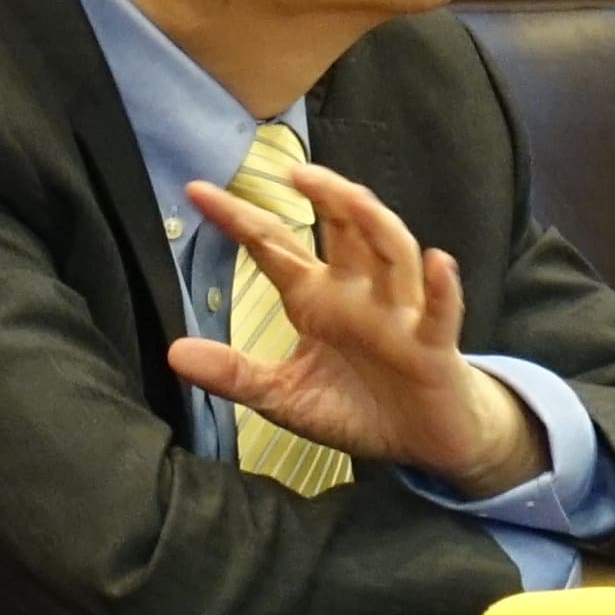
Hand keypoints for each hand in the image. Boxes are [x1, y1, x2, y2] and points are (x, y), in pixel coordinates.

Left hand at [171, 159, 543, 492]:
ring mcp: (398, 314)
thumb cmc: (358, 407)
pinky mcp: (433, 346)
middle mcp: (358, 293)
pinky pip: (439, 313)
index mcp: (316, 299)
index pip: (274, 246)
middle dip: (325, 196)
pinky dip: (441, 289)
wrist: (420, 441)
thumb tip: (173, 353)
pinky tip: (438, 263)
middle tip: (296, 174)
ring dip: (375, 225)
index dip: (239, 218)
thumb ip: (234, 374)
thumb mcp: (283, 396)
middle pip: (344, 228)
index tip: (196, 190)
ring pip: (392, 255)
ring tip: (354, 200)